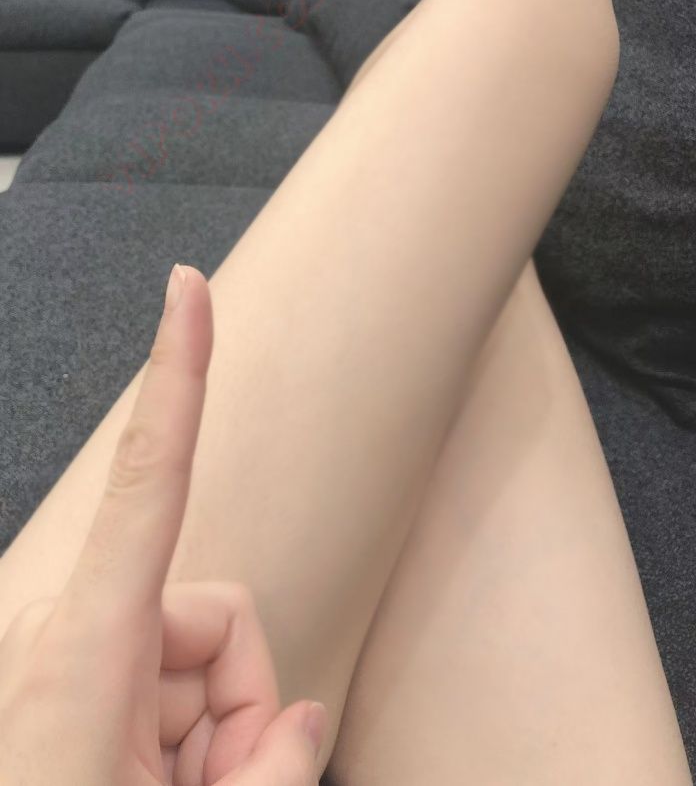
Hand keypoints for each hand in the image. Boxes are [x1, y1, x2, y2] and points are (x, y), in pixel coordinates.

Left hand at [0, 264, 326, 784]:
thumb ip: (267, 770)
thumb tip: (299, 717)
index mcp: (82, 647)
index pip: (152, 475)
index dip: (179, 372)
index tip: (187, 288)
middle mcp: (68, 631)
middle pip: (218, 614)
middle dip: (236, 706)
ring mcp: (67, 656)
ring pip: (199, 658)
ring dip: (209, 738)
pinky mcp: (68, 679)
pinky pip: (166, 683)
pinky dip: (181, 742)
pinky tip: (152, 784)